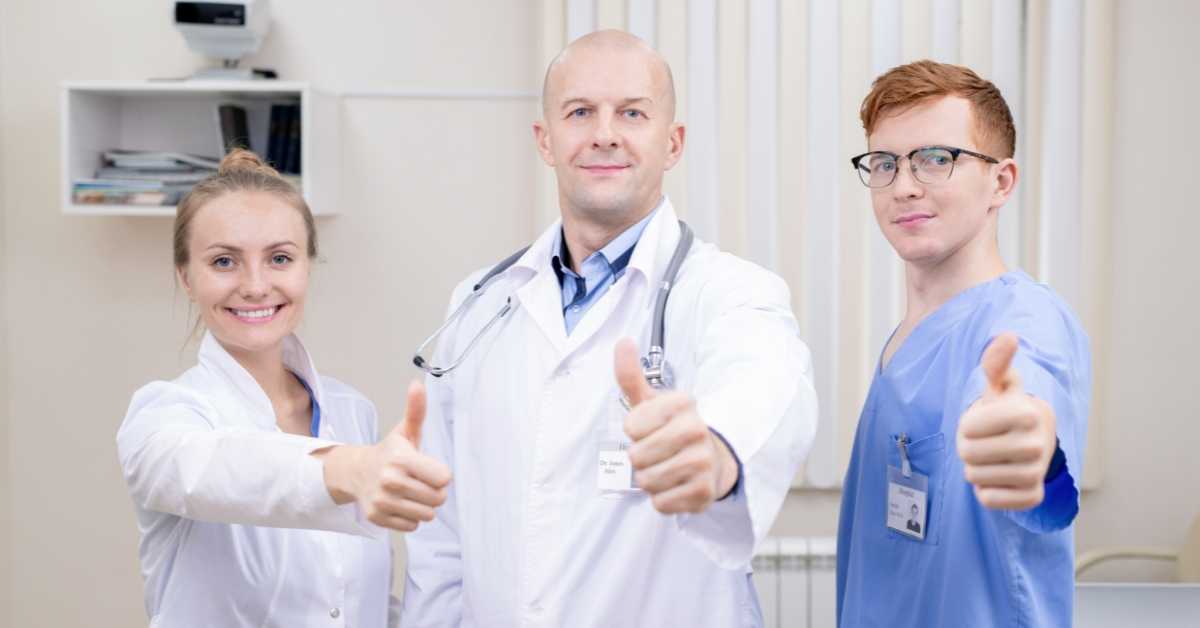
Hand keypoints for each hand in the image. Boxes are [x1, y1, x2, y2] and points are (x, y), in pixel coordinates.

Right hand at [316, 380, 451, 530]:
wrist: (357, 473)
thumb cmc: (390, 452)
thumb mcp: (405, 431)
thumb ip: (416, 410)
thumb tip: (417, 384)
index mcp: (401, 459)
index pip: (444, 479)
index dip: (440, 474)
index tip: (429, 468)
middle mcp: (390, 481)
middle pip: (438, 498)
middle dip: (434, 491)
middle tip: (420, 481)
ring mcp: (383, 502)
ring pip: (427, 515)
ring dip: (424, 506)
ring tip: (411, 492)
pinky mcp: (378, 518)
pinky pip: (412, 526)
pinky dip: (410, 518)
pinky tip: (400, 503)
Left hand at [614, 338, 737, 513]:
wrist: (714, 459)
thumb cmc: (674, 428)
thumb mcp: (651, 401)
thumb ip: (631, 375)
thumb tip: (623, 342)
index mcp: (682, 403)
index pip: (631, 427)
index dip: (635, 431)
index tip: (651, 428)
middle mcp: (696, 430)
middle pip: (636, 457)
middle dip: (641, 458)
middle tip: (659, 452)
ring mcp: (703, 463)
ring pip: (647, 481)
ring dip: (650, 480)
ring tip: (668, 468)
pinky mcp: (704, 493)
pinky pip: (661, 503)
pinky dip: (663, 499)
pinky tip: (677, 485)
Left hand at [957, 333, 1056, 509]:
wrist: (1035, 440)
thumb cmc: (1009, 409)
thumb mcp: (1001, 383)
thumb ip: (996, 362)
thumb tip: (1008, 337)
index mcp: (1026, 413)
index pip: (967, 428)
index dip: (967, 424)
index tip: (983, 420)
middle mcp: (1037, 445)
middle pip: (968, 454)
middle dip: (967, 447)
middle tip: (984, 440)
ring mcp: (1036, 473)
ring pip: (975, 477)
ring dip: (976, 467)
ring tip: (993, 455)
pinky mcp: (1032, 496)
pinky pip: (988, 499)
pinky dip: (985, 489)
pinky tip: (999, 475)